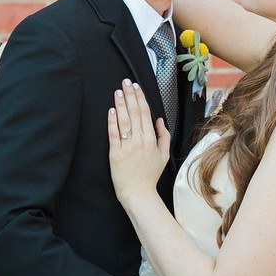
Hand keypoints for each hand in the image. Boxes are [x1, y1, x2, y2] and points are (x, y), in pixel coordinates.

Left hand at [107, 81, 169, 202]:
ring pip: (124, 120)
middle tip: (125, 82)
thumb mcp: (163, 155)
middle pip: (135, 113)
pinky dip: (112, 121)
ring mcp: (128, 146)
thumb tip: (160, 120)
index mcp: (151, 139)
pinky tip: (111, 110)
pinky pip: (114, 134)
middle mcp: (140, 140)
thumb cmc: (149, 175)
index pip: (145, 113)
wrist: (138, 193)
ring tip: (118, 92)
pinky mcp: (116, 153)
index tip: (136, 86)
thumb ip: (163, 136)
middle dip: (130, 95)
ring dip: (121, 104)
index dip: (140, 98)